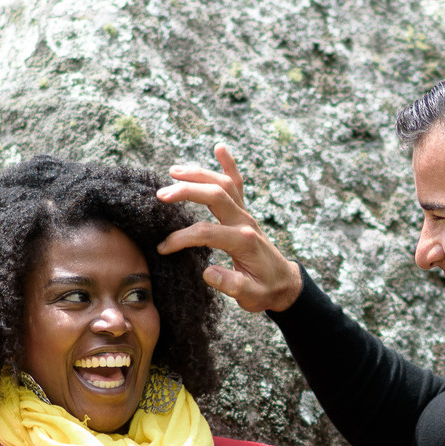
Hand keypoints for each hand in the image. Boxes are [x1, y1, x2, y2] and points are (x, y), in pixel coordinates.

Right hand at [155, 145, 304, 313]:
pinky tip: (220, 148)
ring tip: (173, 171)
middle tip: (161, 195)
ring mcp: (246, 214)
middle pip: (216, 196)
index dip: (181, 238)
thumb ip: (231, 285)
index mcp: (244, 242)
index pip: (206, 233)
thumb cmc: (265, 290)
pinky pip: (238, 184)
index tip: (162, 248)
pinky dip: (229, 165)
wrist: (283, 284)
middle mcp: (245, 222)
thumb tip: (207, 272)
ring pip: (224, 184)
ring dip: (199, 174)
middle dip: (187, 192)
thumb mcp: (251, 297)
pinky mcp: (245, 212)